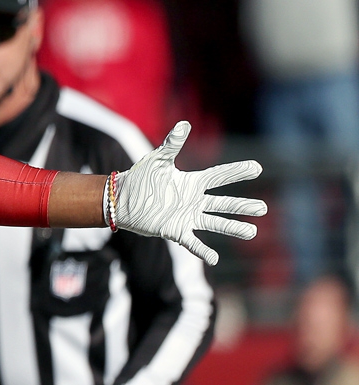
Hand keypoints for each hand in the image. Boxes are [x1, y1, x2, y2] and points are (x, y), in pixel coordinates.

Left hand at [112, 121, 265, 264]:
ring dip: (232, 228)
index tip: (257, 167)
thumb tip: (184, 124)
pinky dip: (203, 251)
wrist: (120, 199)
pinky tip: (215, 259)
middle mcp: (193, 200)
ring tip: (251, 232)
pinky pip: (192, 243)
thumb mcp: (157, 159)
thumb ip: (172, 144)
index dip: (237, 172)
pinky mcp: (175, 230)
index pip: (219, 176)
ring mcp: (186, 217)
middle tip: (263, 209)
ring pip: (215, 223)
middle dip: (242, 206)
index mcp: (192, 183)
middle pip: (224, 204)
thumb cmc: (140, 178)